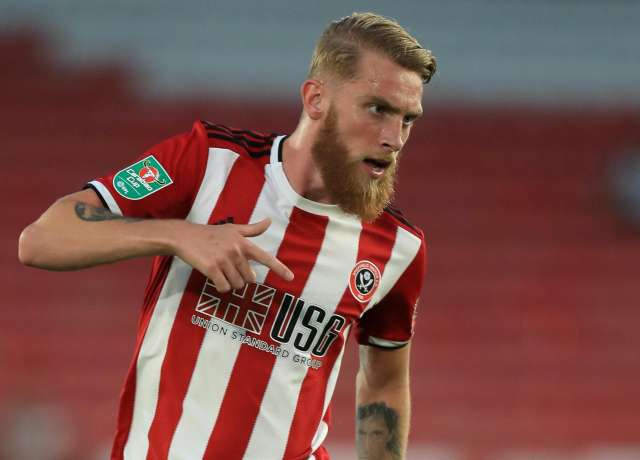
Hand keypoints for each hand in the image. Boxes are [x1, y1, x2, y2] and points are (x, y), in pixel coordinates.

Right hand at [172, 218, 292, 291]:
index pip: (266, 257)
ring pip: (237, 285)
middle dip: (241, 278)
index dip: (279, 268)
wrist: (185, 236)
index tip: (291, 278)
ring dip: (230, 283)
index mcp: (244, 243)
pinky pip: (224, 287)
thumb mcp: (233, 229)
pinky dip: (221, 287)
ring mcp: (224, 260)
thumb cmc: (210, 234)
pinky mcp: (212, 269)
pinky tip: (215, 279)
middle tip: (230, 269)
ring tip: (221, 272)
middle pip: (249, 278)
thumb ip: (252, 229)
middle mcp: (237, 251)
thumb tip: (269, 221)